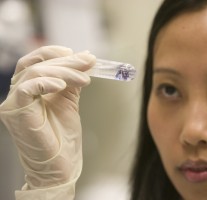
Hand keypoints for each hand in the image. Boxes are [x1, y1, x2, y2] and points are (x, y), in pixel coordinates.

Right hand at [0, 46, 95, 188]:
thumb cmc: (63, 137)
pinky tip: (63, 86)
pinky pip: (27, 88)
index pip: (36, 62)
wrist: (60, 164)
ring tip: (84, 79)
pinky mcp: (16, 112)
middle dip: (66, 62)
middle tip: (89, 62)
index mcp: (30, 90)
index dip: (54, 53)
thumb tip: (84, 60)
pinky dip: (47, 82)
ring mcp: (14, 103)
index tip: (78, 54)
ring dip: (64, 72)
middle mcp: (18, 94)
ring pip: (35, 73)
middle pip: (37, 65)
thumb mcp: (69, 102)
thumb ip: (71, 82)